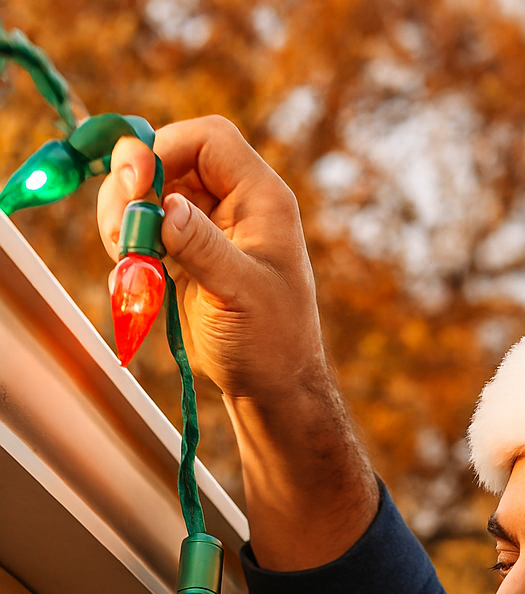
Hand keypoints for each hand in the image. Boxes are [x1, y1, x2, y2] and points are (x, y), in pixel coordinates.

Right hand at [97, 116, 322, 403]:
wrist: (272, 389)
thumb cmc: (272, 343)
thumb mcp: (241, 294)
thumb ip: (203, 247)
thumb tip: (165, 206)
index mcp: (260, 199)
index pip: (209, 140)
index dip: (166, 147)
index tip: (135, 183)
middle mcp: (233, 206)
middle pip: (168, 161)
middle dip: (133, 187)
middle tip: (119, 228)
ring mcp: (206, 231)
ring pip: (148, 196)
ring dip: (123, 221)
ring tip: (126, 262)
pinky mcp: (184, 257)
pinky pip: (143, 234)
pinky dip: (127, 253)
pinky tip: (130, 287)